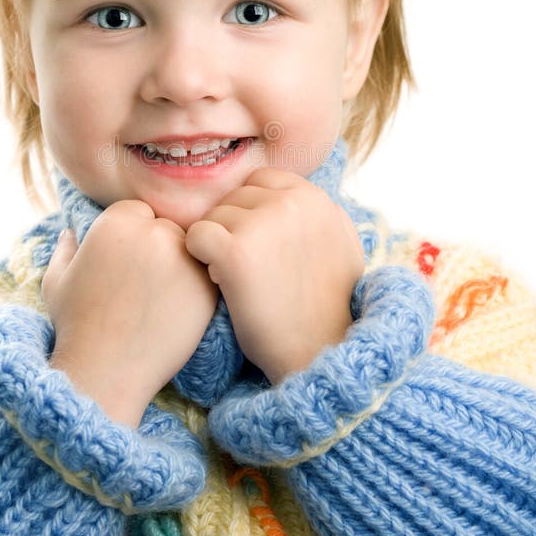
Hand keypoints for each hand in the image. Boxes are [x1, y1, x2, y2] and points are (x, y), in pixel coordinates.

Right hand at [42, 200, 218, 426]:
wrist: (106, 372)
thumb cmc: (76, 327)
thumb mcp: (57, 282)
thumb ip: (64, 249)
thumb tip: (71, 231)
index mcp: (117, 221)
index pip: (138, 212)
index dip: (132, 238)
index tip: (125, 267)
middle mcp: (153, 231)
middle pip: (167, 227)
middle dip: (158, 249)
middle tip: (145, 285)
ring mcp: (184, 258)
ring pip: (190, 249)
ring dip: (181, 265)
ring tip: (160, 299)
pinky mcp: (206, 285)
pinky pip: (207, 273)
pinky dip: (197, 287)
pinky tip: (176, 310)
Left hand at [185, 168, 364, 383]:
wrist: (316, 356)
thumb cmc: (325, 308)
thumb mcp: (341, 247)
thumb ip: (317, 214)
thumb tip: (293, 191)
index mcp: (316, 198)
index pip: (260, 179)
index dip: (249, 211)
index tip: (256, 243)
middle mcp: (293, 202)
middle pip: (233, 196)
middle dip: (231, 228)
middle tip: (245, 267)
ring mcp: (264, 223)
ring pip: (212, 216)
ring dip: (216, 246)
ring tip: (237, 278)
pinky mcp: (236, 251)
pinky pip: (195, 236)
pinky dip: (198, 258)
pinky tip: (218, 280)